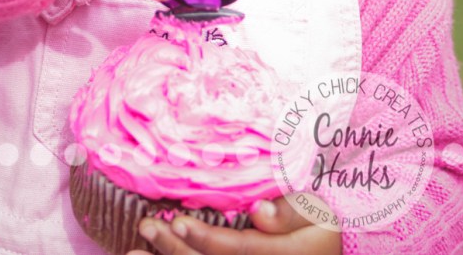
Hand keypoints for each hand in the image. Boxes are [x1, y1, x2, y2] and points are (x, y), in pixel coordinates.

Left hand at [128, 196, 341, 254]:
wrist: (328, 250)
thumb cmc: (319, 224)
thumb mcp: (316, 212)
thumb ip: (290, 211)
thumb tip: (259, 212)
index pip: (239, 251)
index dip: (207, 239)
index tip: (178, 222)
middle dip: (176, 252)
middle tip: (147, 228)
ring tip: (134, 251)